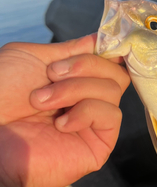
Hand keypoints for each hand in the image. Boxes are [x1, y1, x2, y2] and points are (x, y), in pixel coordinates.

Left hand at [0, 34, 129, 186]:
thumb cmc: (0, 94)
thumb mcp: (32, 57)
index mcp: (73, 79)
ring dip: (75, 90)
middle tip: (51, 75)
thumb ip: (69, 49)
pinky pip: (112, 116)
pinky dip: (86, 112)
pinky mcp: (98, 146)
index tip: (91, 45)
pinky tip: (59, 125)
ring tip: (41, 102)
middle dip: (85, 66)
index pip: (108, 60)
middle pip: (115, 73)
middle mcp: (86, 100)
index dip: (104, 50)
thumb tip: (101, 40)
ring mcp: (93, 124)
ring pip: (113, 91)